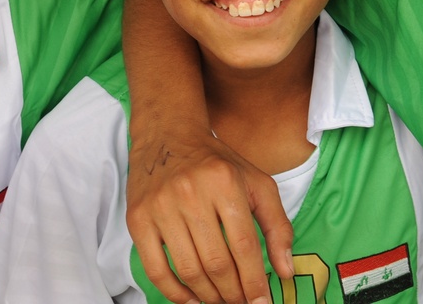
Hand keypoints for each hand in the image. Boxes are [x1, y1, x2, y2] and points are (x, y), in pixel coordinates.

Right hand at [126, 130, 293, 303]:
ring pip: (188, 270)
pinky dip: (175, 292)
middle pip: (216, 263)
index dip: (255, 282)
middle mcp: (191, 193)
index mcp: (225, 182)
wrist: (168, 136)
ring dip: (208, 296)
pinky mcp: (138, 218)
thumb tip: (285, 271)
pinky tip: (192, 299)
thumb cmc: (216, 164)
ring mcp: (161, 206)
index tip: (261, 303)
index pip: (244, 246)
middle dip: (233, 294)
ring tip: (221, 300)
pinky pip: (155, 269)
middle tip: (240, 303)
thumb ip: (277, 225)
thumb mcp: (256, 183)